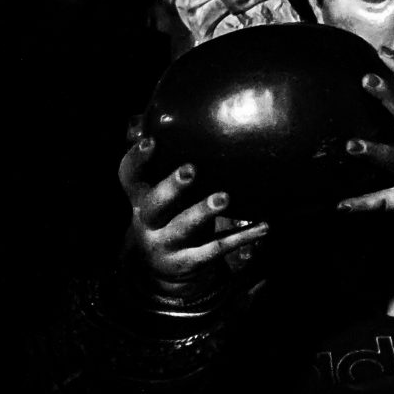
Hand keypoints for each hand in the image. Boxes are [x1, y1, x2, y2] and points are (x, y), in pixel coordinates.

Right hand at [119, 137, 267, 282]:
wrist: (164, 271)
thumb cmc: (169, 217)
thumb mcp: (159, 195)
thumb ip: (163, 166)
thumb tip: (160, 122)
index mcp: (140, 199)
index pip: (129, 177)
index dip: (137, 160)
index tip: (152, 141)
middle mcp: (147, 222)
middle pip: (154, 204)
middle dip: (172, 187)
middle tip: (191, 169)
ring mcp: (165, 244)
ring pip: (183, 228)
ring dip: (203, 212)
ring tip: (224, 197)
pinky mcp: (188, 262)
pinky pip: (215, 250)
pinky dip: (241, 237)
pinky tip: (264, 226)